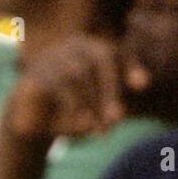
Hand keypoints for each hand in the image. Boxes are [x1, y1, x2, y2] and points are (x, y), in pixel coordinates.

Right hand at [2, 35, 126, 139]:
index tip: (143, 86)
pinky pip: (57, 86)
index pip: (118, 51)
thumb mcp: (99, 112)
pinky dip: (73, 108)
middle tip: (118, 119)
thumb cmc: (76, 113)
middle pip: (100, 57)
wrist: (34, 122)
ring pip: (79, 72)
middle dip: (112, 89)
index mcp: (95, 49)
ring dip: (92, 104)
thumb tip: (116, 117)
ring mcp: (52, 57)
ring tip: (101, 132)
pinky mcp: (34, 75)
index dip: (131, 65)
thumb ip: (111, 110)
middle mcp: (74, 46)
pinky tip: (81, 125)